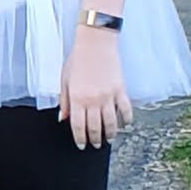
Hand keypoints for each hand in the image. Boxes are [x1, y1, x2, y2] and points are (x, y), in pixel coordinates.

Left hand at [58, 28, 132, 148]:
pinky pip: (126, 109)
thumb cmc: (78, 60)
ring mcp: (109, 96)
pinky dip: (127, 119)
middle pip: (95, 127)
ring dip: (110, 133)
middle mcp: (93, 100)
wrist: (96, 44)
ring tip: (109, 139)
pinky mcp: (121, 90)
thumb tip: (63, 118)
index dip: (80, 138)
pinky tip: (125, 125)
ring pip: (111, 122)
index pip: (78, 125)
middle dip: (95, 139)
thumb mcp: (64, 80)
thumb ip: (65, 101)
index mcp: (77, 98)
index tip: (82, 145)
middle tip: (96, 145)